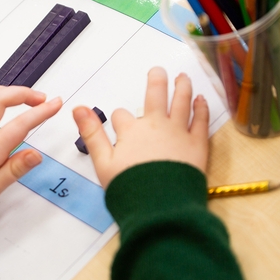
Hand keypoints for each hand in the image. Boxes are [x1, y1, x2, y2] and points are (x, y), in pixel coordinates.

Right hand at [73, 68, 209, 188]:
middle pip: (155, 95)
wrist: (161, 208)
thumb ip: (92, 134)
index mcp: (131, 132)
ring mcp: (178, 133)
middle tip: (158, 71)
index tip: (120, 126)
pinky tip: (201, 99)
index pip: (121, 117)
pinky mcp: (197, 145)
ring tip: (183, 77)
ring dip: (181, 86)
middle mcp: (155, 126)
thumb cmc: (131, 190)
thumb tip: (77, 109)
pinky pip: (201, 120)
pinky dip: (201, 107)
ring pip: (181, 101)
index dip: (119, 120)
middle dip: (156, 80)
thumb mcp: (102, 163)